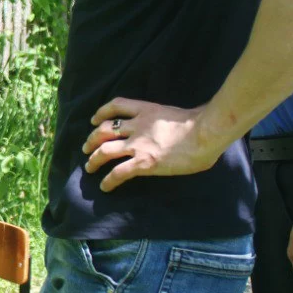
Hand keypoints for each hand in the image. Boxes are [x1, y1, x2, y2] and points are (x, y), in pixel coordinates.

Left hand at [83, 98, 220, 191]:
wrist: (206, 131)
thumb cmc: (200, 124)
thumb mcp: (174, 114)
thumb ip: (163, 121)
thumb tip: (168, 131)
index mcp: (146, 110)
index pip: (116, 105)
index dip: (101, 112)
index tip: (93, 119)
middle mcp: (137, 126)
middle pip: (104, 130)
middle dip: (91, 140)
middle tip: (86, 148)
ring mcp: (138, 144)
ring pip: (105, 151)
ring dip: (93, 160)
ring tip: (89, 167)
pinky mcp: (144, 163)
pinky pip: (118, 173)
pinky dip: (108, 180)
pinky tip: (105, 187)